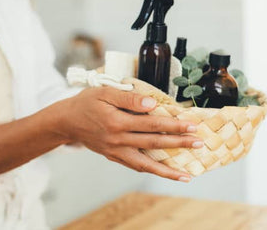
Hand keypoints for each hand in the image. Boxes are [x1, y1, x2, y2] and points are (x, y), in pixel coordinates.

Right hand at [51, 86, 201, 181]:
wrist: (66, 121)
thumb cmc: (87, 103)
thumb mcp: (104, 92)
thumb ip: (128, 97)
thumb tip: (151, 103)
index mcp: (116, 121)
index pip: (152, 123)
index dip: (173, 124)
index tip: (191, 124)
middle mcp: (118, 139)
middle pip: (154, 143)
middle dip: (179, 144)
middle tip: (199, 143)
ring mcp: (116, 151)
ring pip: (147, 163)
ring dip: (169, 169)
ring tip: (188, 174)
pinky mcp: (115, 157)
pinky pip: (137, 166)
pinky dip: (154, 171)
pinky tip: (168, 174)